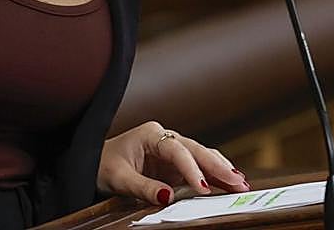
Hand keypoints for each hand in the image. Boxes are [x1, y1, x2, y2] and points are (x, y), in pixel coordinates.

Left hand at [97, 121, 249, 206]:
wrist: (92, 162)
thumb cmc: (102, 165)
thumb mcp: (119, 178)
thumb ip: (144, 187)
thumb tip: (168, 198)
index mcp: (151, 134)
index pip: (177, 150)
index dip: (192, 169)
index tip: (203, 187)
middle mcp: (165, 138)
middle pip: (197, 150)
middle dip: (218, 166)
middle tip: (238, 182)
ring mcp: (172, 150)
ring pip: (202, 157)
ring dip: (221, 170)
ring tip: (241, 183)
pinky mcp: (175, 164)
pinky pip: (198, 168)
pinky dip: (213, 175)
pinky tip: (229, 182)